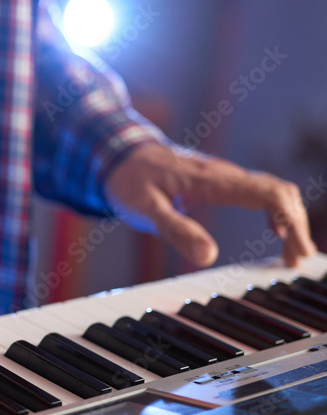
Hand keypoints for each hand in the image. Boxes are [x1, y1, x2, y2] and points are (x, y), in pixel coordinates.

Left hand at [105, 143, 316, 266]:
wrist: (116, 153)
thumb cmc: (129, 181)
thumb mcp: (145, 209)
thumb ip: (176, 230)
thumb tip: (208, 257)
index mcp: (211, 180)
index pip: (268, 194)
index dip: (291, 223)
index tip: (296, 253)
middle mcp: (224, 173)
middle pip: (279, 191)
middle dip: (297, 225)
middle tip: (295, 261)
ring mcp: (223, 174)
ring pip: (272, 189)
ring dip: (290, 218)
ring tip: (290, 253)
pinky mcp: (218, 179)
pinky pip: (259, 190)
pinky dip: (276, 210)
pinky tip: (275, 230)